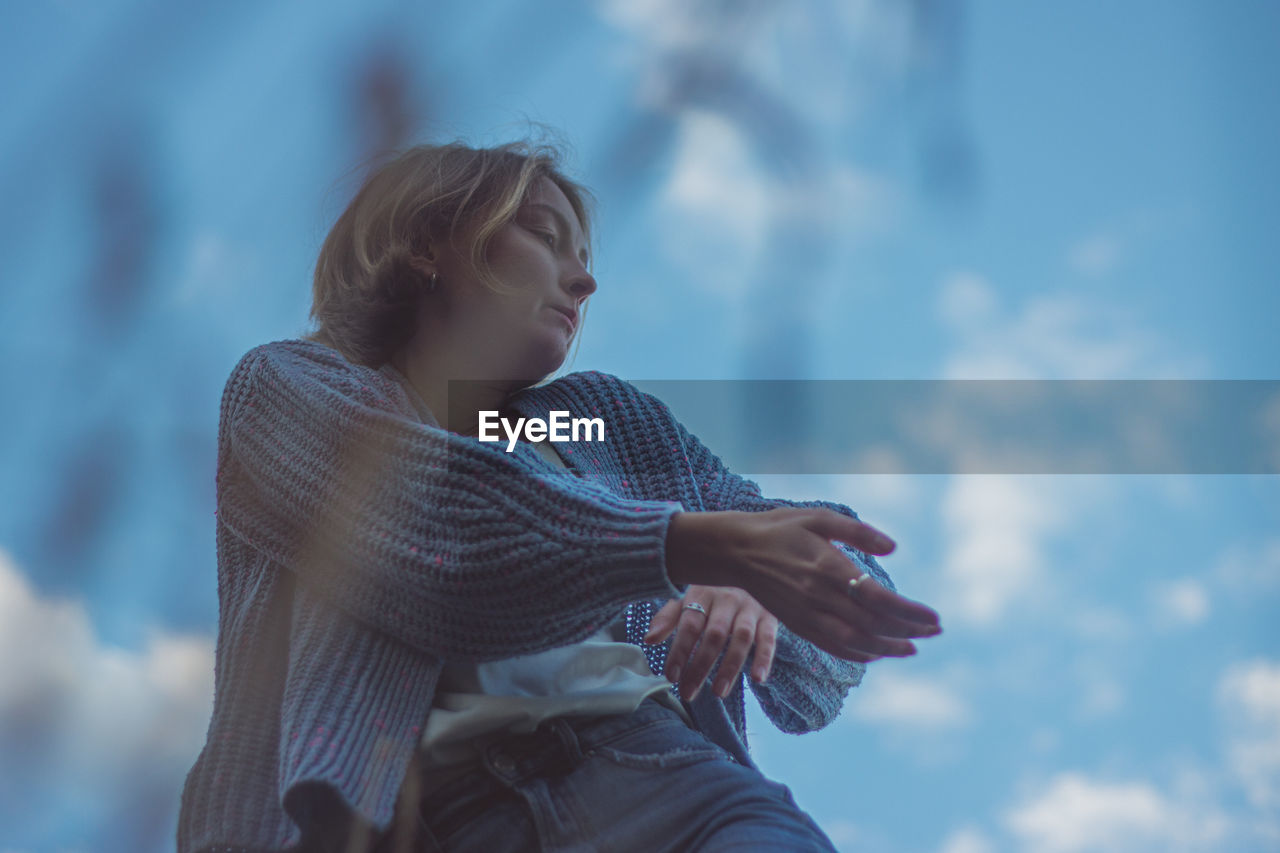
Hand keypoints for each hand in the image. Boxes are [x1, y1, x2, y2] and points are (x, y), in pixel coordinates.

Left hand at [644, 585, 777, 701]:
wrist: (752, 568)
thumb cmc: (714, 593)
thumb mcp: (690, 599)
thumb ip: (669, 618)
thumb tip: (648, 639)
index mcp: (703, 593)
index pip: (690, 624)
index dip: (680, 650)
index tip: (671, 676)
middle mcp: (727, 598)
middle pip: (714, 635)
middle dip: (700, 666)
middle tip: (688, 693)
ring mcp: (751, 607)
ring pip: (741, 638)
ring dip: (730, 667)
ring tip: (718, 693)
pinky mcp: (770, 616)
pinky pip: (769, 638)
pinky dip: (764, 658)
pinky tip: (757, 679)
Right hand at [664, 508, 940, 661]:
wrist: (735, 550)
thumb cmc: (781, 528)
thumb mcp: (819, 517)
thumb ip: (858, 532)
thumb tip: (893, 548)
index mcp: (827, 566)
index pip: (877, 598)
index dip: (909, 612)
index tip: (934, 617)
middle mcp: (818, 596)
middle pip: (871, 623)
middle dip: (907, 631)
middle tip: (935, 631)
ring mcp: (806, 614)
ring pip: (854, 641)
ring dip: (886, 647)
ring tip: (912, 648)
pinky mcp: (797, 624)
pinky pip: (832, 646)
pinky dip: (857, 654)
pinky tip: (876, 653)